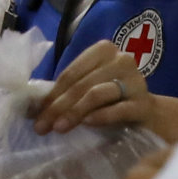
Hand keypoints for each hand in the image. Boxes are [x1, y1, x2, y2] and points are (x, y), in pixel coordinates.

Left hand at [31, 42, 157, 136]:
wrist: (147, 114)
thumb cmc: (112, 100)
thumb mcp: (88, 89)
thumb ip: (65, 93)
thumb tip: (30, 109)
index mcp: (103, 50)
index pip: (70, 73)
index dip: (51, 95)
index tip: (35, 115)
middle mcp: (121, 60)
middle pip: (81, 84)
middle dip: (58, 107)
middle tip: (42, 127)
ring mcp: (135, 80)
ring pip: (97, 94)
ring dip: (75, 112)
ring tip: (59, 128)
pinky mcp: (143, 103)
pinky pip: (119, 109)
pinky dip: (102, 116)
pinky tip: (88, 124)